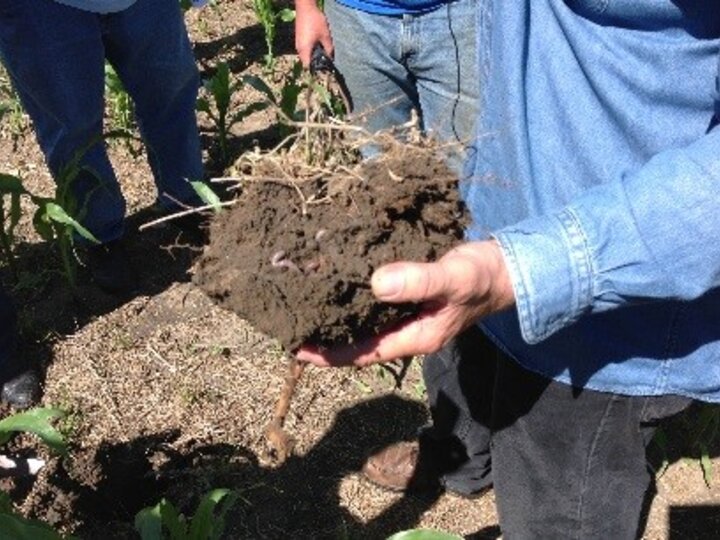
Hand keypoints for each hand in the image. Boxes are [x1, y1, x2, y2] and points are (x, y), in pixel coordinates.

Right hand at [294, 0, 333, 67]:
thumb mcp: (326, 36)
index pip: (307, 67)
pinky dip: (310, 51)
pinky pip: (304, 50)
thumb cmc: (315, 21)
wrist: (305, 7)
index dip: (315, 71)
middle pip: (306, 62)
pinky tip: (318, 46)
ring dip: (313, 57)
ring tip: (323, 54)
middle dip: (315, 64)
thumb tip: (331, 59)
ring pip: (305, 56)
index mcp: (304, 50)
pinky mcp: (298, 39)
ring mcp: (298, 44)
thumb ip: (329, 49)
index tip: (323, 70)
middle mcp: (299, 49)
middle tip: (325, 63)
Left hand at [296, 241, 515, 366]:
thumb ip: (419, 281)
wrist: (506, 268)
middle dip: (324, 330)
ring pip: (363, 316)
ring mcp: (407, 312)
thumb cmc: (483, 278)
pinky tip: (336, 270)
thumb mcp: (452, 279)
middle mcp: (406, 329)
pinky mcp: (409, 293)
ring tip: (304, 292)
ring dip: (335, 307)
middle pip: (356, 338)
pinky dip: (352, 287)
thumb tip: (376, 283)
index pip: (362, 354)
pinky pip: (374, 295)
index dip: (328, 355)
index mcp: (414, 337)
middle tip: (290, 314)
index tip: (295, 347)